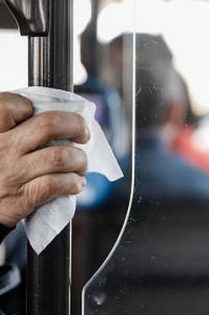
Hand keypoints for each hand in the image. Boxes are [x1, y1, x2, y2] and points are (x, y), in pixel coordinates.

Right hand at [0, 92, 88, 226]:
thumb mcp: (0, 144)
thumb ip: (16, 130)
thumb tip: (59, 122)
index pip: (16, 105)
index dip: (41, 110)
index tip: (54, 122)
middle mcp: (1, 148)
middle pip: (48, 125)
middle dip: (76, 126)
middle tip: (84, 135)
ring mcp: (11, 174)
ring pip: (59, 157)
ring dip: (79, 160)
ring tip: (81, 165)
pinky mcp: (20, 198)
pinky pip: (56, 184)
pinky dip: (73, 183)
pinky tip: (75, 184)